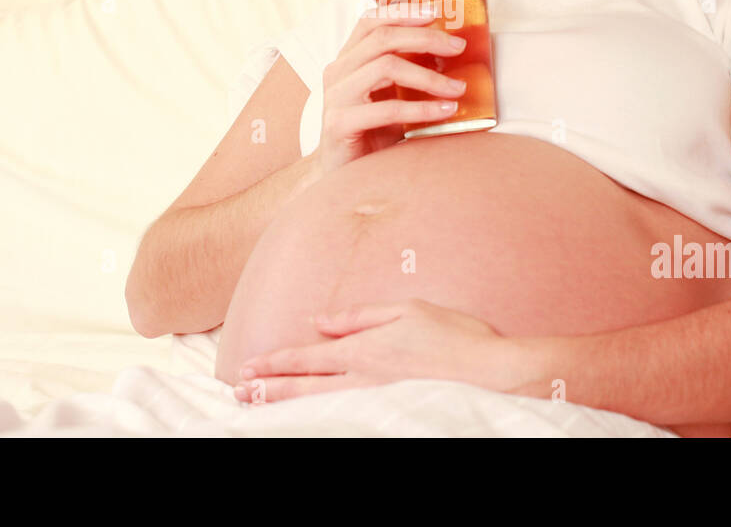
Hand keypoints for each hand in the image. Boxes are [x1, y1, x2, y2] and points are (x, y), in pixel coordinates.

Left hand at [232, 298, 519, 403]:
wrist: (493, 375)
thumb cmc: (456, 337)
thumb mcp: (407, 309)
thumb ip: (360, 316)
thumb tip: (321, 320)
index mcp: (363, 349)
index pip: (307, 357)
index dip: (275, 363)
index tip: (248, 368)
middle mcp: (362, 378)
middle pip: (303, 386)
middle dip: (268, 388)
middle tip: (238, 394)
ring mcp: (374, 401)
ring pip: (317, 405)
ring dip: (283, 405)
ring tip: (256, 407)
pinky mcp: (389, 414)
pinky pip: (342, 417)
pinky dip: (316, 418)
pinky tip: (304, 420)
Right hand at [315, 0, 468, 176]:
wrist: (342, 176)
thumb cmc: (372, 133)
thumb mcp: (391, 96)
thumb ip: (408, 72)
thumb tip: (452, 54)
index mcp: (348, 60)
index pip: (370, 21)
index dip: (403, 12)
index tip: (437, 13)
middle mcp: (337, 72)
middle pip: (382, 38)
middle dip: (426, 38)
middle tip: (458, 47)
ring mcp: (336, 97)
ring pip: (385, 67)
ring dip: (428, 76)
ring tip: (457, 88)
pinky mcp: (339, 124)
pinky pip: (387, 109)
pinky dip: (421, 109)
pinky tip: (445, 112)